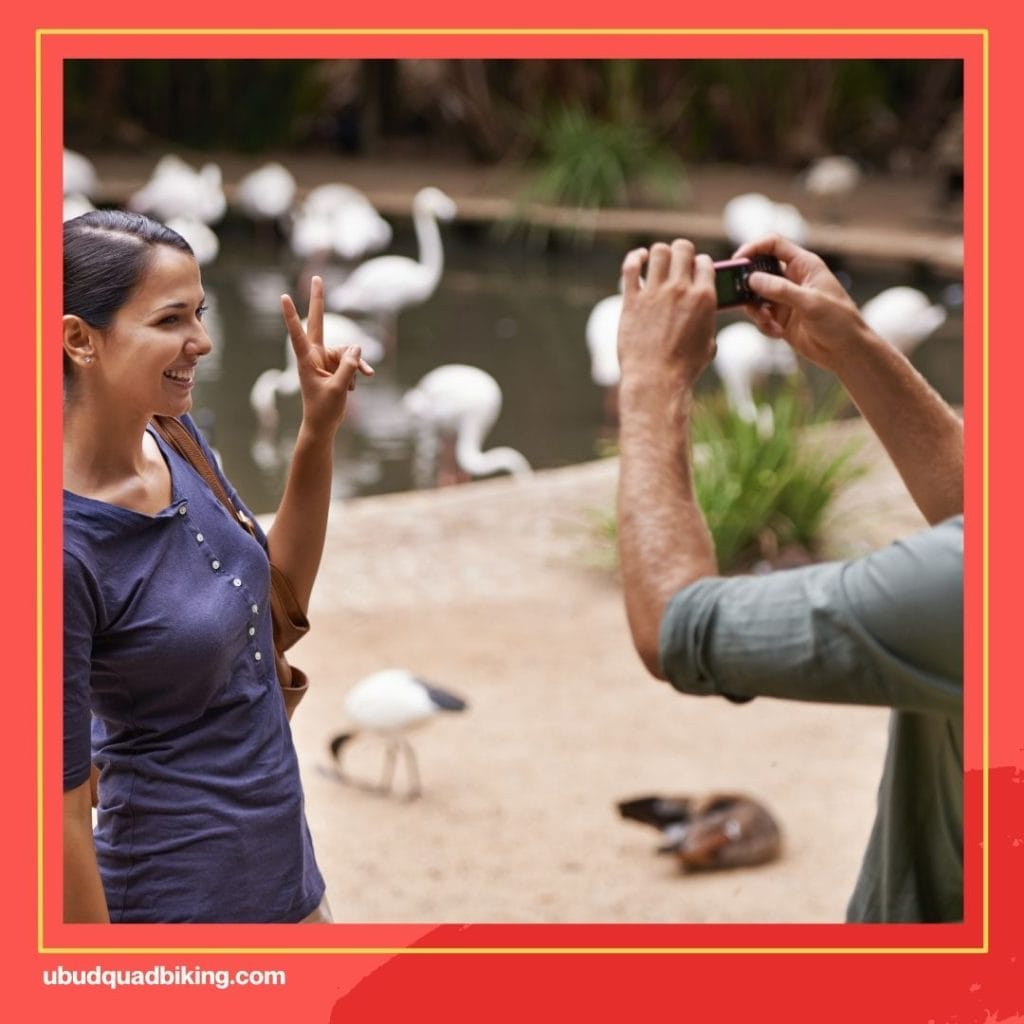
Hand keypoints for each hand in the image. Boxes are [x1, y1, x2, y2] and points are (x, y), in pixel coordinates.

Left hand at [280, 276, 374, 435]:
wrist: (323, 425)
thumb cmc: (324, 409)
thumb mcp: (338, 388)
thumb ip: (349, 365)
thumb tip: (357, 346)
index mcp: (307, 360)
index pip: (298, 333)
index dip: (292, 315)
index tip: (284, 297)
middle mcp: (315, 355)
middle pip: (320, 323)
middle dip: (319, 301)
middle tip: (316, 277)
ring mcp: (326, 360)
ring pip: (346, 352)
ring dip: (356, 366)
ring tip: (358, 383)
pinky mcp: (336, 367)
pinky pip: (351, 363)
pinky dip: (356, 374)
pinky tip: (354, 388)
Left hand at [617, 239, 716, 388]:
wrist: (656, 380)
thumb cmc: (684, 367)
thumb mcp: (709, 343)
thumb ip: (708, 321)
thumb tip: (706, 314)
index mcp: (704, 297)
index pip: (704, 261)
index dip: (699, 265)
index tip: (694, 272)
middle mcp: (680, 289)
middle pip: (682, 248)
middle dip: (681, 252)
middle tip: (677, 262)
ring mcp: (654, 293)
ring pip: (658, 251)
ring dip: (660, 254)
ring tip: (658, 263)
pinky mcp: (632, 300)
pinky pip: (631, 267)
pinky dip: (635, 258)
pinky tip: (639, 260)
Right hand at [733, 235, 864, 372]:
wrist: (846, 351)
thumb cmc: (839, 321)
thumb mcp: (810, 303)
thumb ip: (781, 290)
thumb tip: (752, 279)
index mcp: (804, 265)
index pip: (773, 245)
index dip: (753, 248)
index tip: (738, 261)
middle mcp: (792, 278)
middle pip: (758, 269)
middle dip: (748, 283)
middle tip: (740, 295)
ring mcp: (784, 298)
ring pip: (755, 295)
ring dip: (755, 310)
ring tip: (767, 322)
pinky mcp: (779, 318)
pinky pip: (760, 316)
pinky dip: (762, 324)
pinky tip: (777, 333)